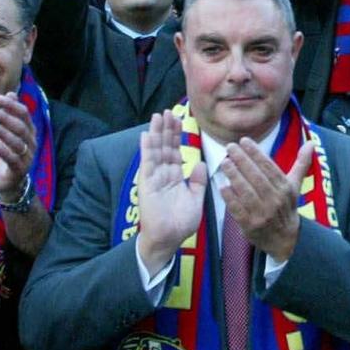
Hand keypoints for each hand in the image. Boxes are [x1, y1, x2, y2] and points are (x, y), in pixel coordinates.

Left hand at [0, 93, 38, 201]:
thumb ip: (10, 114)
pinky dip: (6, 153)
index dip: (13, 106)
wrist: (7, 181)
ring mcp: (26, 157)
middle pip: (21, 128)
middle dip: (7, 117)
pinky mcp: (19, 171)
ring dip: (4, 133)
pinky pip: (14, 161)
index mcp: (29, 132)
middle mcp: (31, 143)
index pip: (24, 115)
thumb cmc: (7, 153)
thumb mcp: (6, 132)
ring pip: (18, 143)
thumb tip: (10, 94)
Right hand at [134, 111, 206, 277]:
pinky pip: (147, 163)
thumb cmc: (181, 223)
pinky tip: (147, 134)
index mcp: (175, 177)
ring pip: (156, 150)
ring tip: (158, 116)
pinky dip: (147, 148)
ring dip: (157, 133)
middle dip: (167, 129)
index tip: (179, 119)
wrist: (169, 239)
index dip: (177, 135)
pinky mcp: (147, 183)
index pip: (175, 151)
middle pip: (165, 146)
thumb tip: (202, 164)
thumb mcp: (196, 199)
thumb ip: (198, 181)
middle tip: (169, 111)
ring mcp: (154, 178)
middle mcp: (163, 174)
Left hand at [219, 139, 311, 261]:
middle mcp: (275, 200)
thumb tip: (311, 143)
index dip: (256, 153)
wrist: (285, 239)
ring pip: (247, 192)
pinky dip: (230, 199)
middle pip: (257, 177)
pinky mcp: (251, 226)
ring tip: (225, 163)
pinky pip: (239, 210)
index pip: (269, 167)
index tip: (244, 141)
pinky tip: (222, 186)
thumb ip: (301, 163)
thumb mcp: (295, 185)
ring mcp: (263, 214)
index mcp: (285, 188)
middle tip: (230, 147)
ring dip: (235, 176)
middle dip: (243, 160)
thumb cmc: (287, 207)